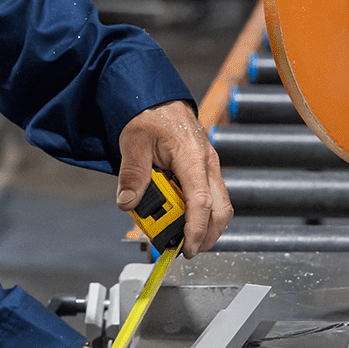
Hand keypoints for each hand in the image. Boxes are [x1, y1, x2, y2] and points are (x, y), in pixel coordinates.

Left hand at [117, 101, 232, 257]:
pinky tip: (181, 216)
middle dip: (207, 235)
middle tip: (186, 250)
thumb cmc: (149, 114)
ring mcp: (209, 166)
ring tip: (180, 236)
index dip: (196, 229)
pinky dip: (200, 212)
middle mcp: (208, 163)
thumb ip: (132, 174)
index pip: (201, 201)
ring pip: (219, 205)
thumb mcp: (133, 142)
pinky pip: (210, 196)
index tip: (187, 248)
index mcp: (192, 156)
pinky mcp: (205, 169)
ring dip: (204, 225)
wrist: (158, 96)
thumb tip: (128, 203)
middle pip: (220, 210)